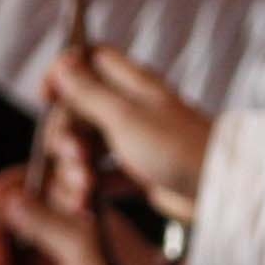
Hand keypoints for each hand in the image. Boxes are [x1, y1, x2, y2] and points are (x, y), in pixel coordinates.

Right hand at [43, 43, 212, 221]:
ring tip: (84, 188)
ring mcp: (133, 140)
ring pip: (86, 145)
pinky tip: (86, 204)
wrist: (217, 189)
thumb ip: (89, 92)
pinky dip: (92, 189)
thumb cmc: (176, 147)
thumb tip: (63, 64)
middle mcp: (130, 107)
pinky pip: (102, 176)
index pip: (89, 59)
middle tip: (73, 156)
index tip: (46, 97)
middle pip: (77, 109)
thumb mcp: (124, 116)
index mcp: (131, 83)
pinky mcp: (137, 172)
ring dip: (75, 167)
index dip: (63, 73)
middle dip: (65, 134)